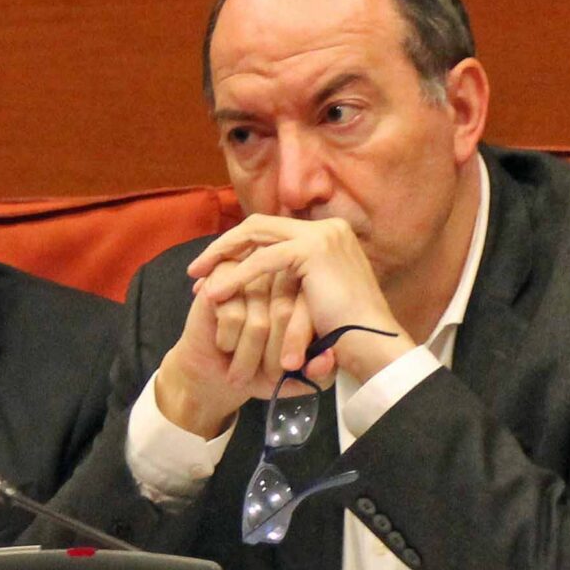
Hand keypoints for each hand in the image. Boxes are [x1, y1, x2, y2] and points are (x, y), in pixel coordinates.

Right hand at [150, 263, 317, 436]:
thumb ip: (320, 373)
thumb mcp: (298, 379)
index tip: (292, 369)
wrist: (218, 375)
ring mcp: (251, 275)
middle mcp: (281, 278)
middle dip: (274, 358)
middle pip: (286, 316)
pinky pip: (233, 317)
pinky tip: (225, 344)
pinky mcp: (222, 278)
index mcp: (307, 295)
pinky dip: (229, 342)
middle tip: (268, 379)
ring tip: (242, 371)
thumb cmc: (260, 371)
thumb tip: (326, 359)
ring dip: (248, 357)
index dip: (299, 347)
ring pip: (259, 323)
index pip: (312, 315)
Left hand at [188, 217, 413, 382]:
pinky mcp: (313, 250)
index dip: (241, 247)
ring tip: (198, 279)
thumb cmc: (348, 333)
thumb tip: (271, 283)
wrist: (372, 345)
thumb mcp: (319, 298)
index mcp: (331, 235)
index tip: (215, 272)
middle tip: (197, 270)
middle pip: (261, 224)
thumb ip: (300, 282)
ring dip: (222, 255)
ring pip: (256, 234)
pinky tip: (215, 293)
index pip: (274, 230)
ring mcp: (322, 235)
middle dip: (225, 245)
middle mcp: (328, 228)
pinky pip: (262, 261)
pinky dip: (236, 276)